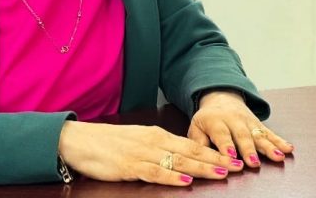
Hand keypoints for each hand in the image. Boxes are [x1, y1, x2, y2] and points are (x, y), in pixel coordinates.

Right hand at [58, 121, 236, 185]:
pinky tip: (186, 182)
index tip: (232, 159)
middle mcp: (154, 141)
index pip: (191, 144)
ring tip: (221, 173)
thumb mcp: (137, 141)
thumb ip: (158, 148)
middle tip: (237, 166)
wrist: (78, 140)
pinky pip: (155, 172)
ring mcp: (142, 153)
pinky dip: (172, 177)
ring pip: (178, 162)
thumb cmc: (108, 143)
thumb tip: (179, 158)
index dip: (213, 152)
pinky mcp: (129, 166)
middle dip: (216, 160)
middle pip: (191, 151)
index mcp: (157, 135)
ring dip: (202, 168)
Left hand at [189, 89, 293, 167]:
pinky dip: (280, 141)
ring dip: (269, 146)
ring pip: (259, 134)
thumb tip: (201, 158)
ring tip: (278, 156)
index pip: (221, 134)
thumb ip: (198, 142)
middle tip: (253, 162)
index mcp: (215, 121)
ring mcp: (248, 122)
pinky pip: (270, 133)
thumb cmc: (207, 119)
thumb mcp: (196, 126)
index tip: (230, 157)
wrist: (221, 97)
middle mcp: (234, 120)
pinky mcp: (258, 124)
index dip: (226, 145)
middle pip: (243, 135)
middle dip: (249, 149)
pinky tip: (288, 149)